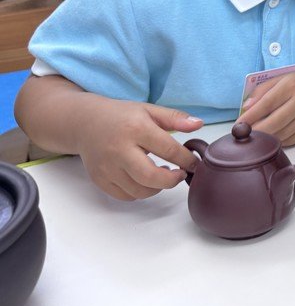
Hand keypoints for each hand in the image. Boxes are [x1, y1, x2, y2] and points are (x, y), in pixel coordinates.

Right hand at [76, 99, 203, 200]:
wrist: (85, 123)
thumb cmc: (121, 116)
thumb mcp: (149, 110)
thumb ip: (175, 118)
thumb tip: (198, 124)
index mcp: (136, 129)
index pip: (168, 150)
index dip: (186, 160)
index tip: (195, 164)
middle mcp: (119, 150)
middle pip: (151, 177)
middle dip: (172, 180)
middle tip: (180, 174)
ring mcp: (107, 167)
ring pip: (139, 191)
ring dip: (157, 187)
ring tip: (162, 174)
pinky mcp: (100, 179)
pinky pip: (125, 196)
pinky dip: (140, 192)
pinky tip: (145, 179)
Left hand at [238, 70, 294, 145]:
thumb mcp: (283, 78)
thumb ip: (262, 90)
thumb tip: (246, 107)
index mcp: (292, 86)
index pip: (267, 103)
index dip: (250, 116)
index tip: (238, 124)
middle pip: (274, 123)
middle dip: (255, 131)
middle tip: (243, 134)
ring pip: (280, 135)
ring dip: (264, 138)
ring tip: (253, 137)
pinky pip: (289, 141)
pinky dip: (276, 141)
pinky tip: (269, 138)